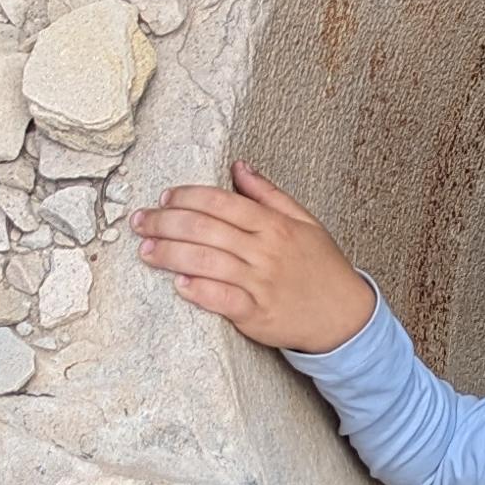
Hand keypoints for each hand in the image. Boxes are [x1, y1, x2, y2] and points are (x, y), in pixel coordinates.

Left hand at [132, 162, 378, 352]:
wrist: (345, 317)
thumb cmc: (322, 268)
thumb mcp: (304, 222)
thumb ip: (268, 194)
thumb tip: (238, 167)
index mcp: (274, 225)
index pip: (221, 202)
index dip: (187, 197)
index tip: (164, 198)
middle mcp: (266, 251)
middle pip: (205, 229)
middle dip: (165, 223)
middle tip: (139, 222)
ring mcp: (261, 284)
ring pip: (206, 262)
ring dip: (170, 255)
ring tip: (146, 250)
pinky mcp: (257, 314)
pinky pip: (221, 300)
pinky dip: (198, 290)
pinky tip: (178, 284)